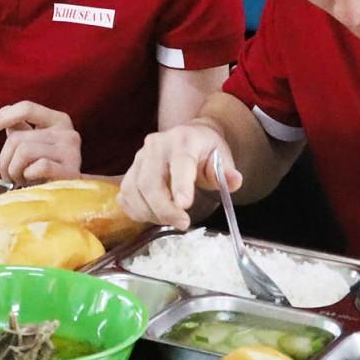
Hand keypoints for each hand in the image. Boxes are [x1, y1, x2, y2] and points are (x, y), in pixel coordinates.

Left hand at [0, 102, 81, 184]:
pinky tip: (33, 182)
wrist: (71, 198)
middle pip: (18, 137)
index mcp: (59, 120)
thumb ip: (21, 128)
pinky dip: (28, 176)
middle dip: (5, 160)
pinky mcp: (71, 170)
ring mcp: (71, 151)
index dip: (0, 119)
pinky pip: (38, 166)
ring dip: (14, 171)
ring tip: (21, 180)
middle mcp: (68, 132)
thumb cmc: (49, 171)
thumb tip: (3, 111)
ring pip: (24, 152)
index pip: (25, 108)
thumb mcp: (36, 145)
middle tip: (9, 175)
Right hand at [118, 120, 238, 229]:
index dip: (180, 185)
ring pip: (133, 191)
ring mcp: (139, 157)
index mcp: (183, 140)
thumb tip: (234, 181)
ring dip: (150, 213)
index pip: (180, 163)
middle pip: (150, 182)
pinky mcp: (130, 170)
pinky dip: (136, 211)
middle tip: (183, 223)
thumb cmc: (206, 150)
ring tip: (169, 220)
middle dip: (164, 209)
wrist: (189, 135)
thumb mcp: (222, 157)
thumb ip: (227, 171)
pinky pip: (125, 196)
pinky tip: (153, 215)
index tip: (184, 206)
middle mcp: (156, 146)